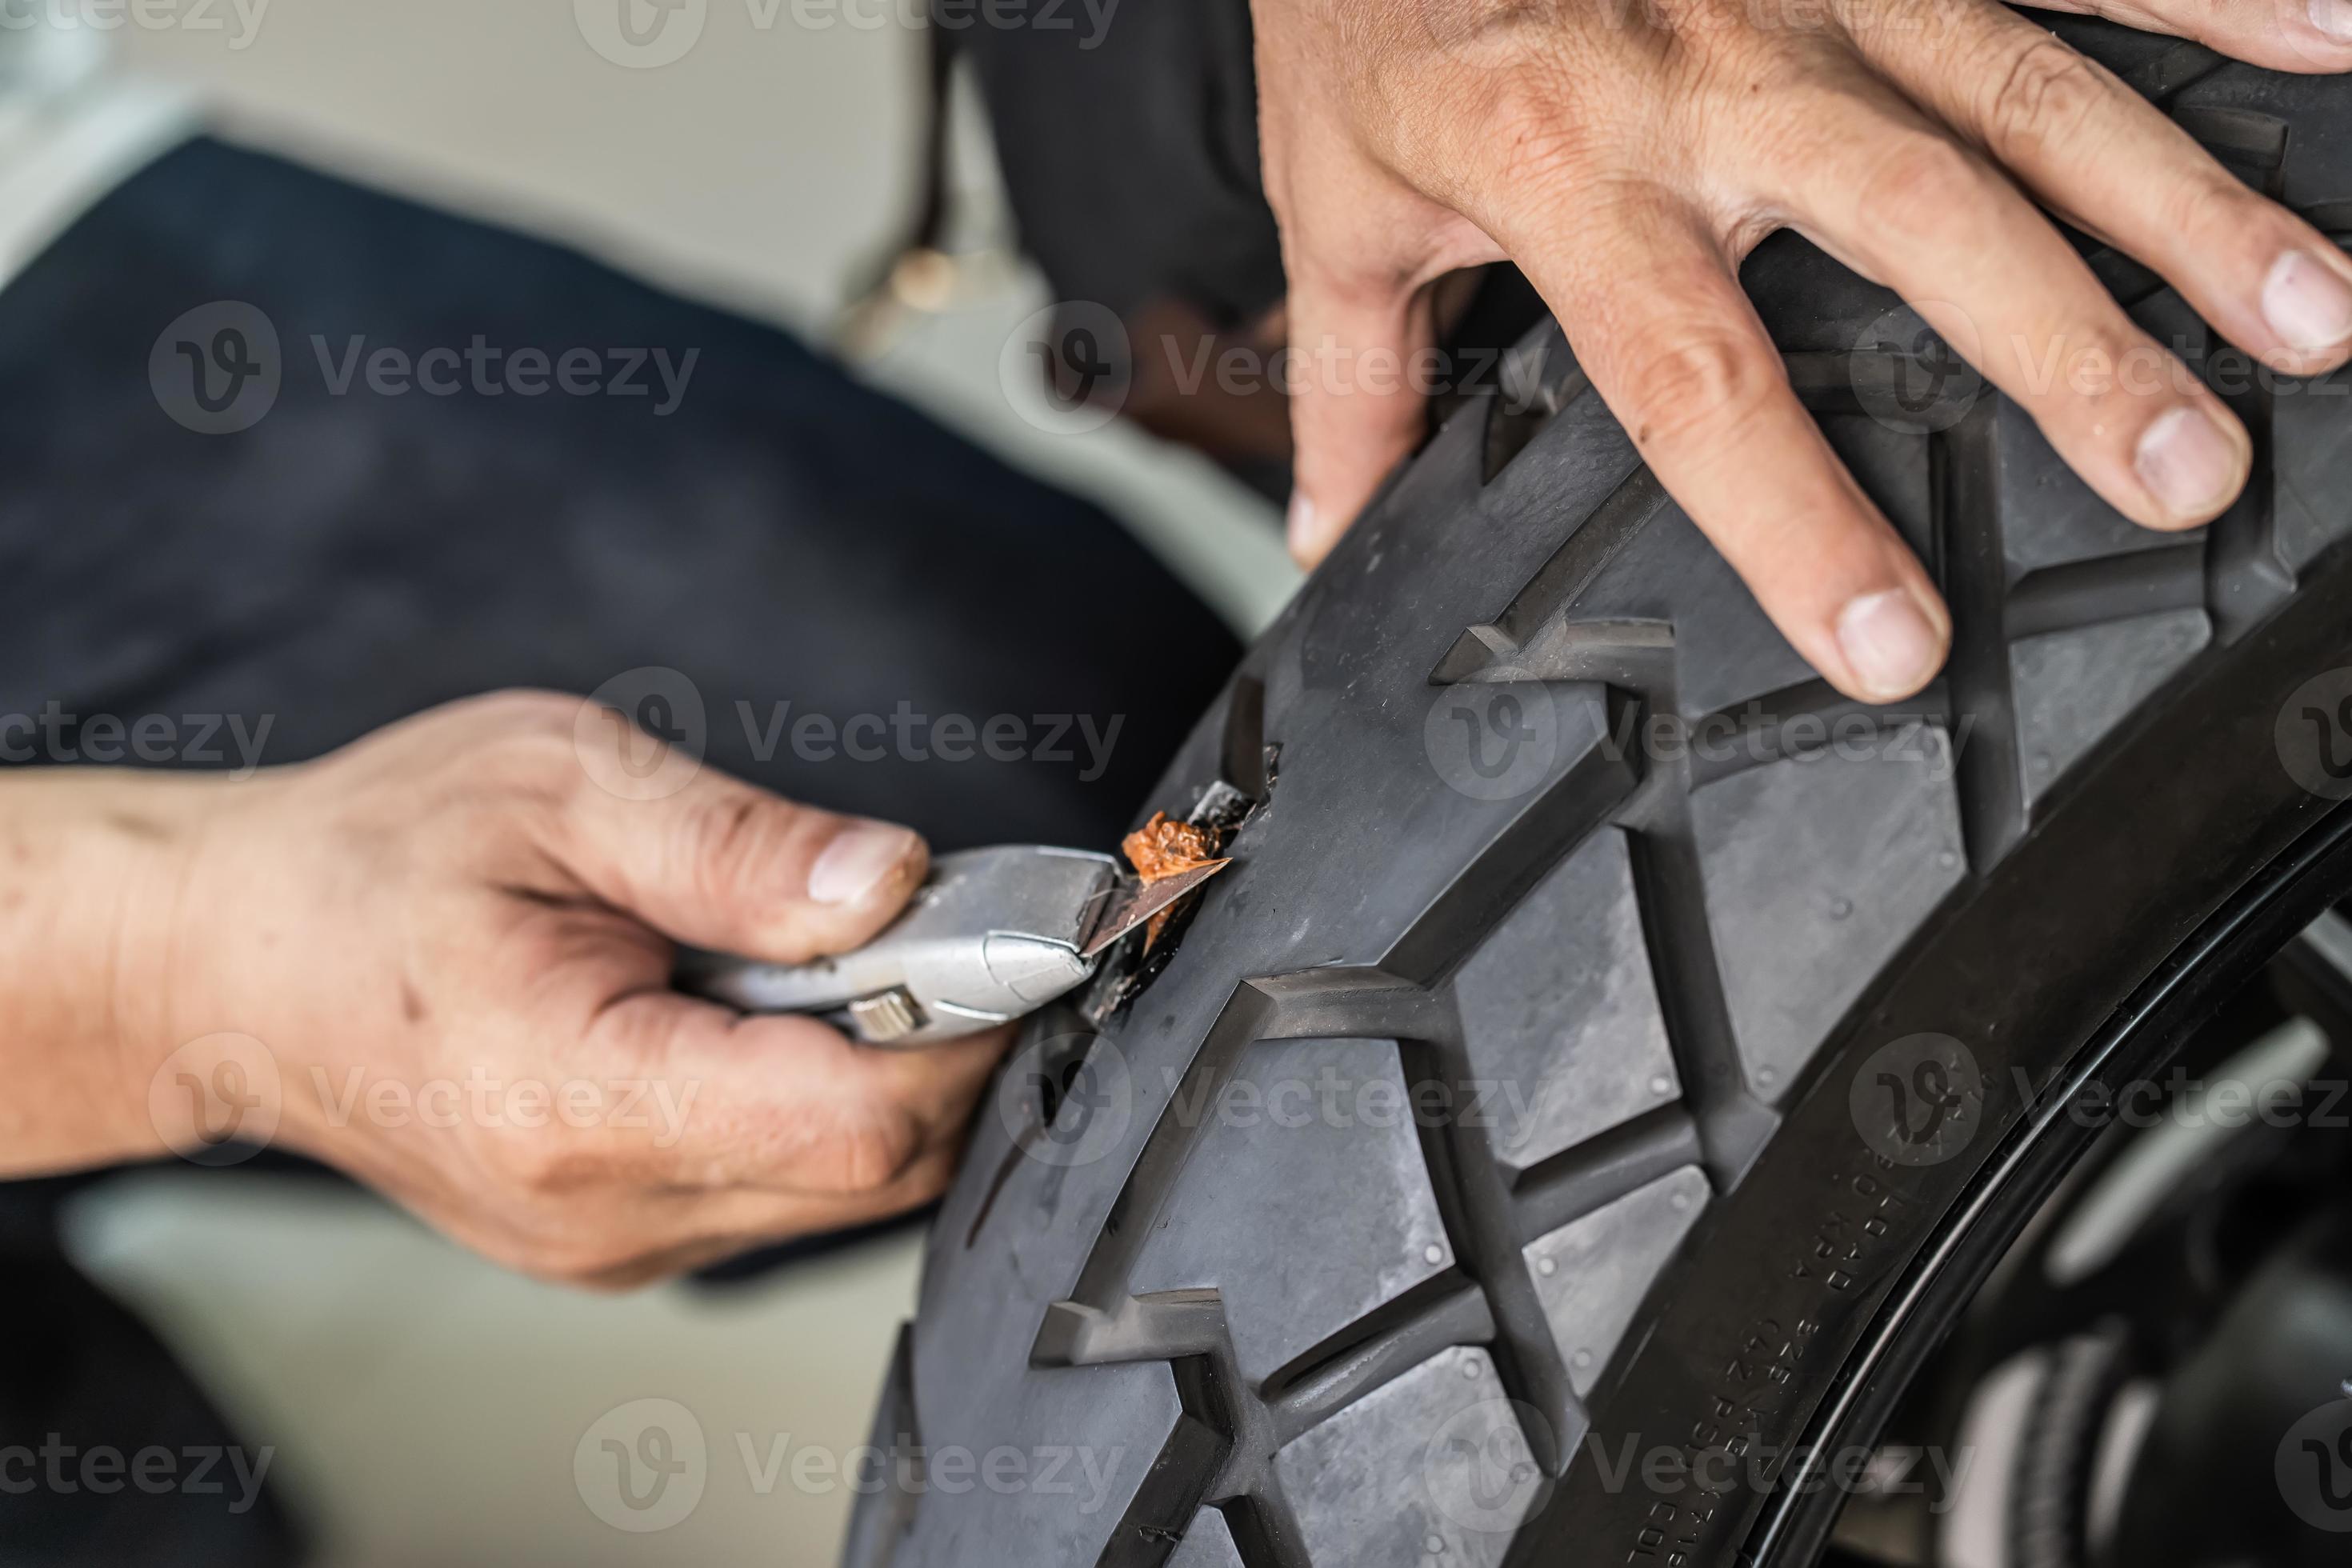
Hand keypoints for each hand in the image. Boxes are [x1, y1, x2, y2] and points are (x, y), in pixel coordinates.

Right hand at [0, 693, 1008, 1286]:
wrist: (230, 966)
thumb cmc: (369, 864)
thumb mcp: (556, 783)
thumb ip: (736, 845)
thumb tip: (891, 881)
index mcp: (577, 1101)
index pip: (855, 1116)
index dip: (961, 1022)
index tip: (1002, 927)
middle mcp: (607, 1211)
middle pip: (879, 1165)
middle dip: (943, 1039)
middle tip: (924, 916)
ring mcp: (617, 1245)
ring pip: (849, 1188)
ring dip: (889, 1069)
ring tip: (823, 954)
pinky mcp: (628, 1239)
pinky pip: (790, 1187)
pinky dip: (826, 1099)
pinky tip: (774, 1009)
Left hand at [1254, 0, 2351, 699]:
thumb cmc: (1364, 6)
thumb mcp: (1337, 202)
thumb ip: (1355, 380)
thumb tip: (1334, 532)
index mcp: (1564, 168)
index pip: (1696, 379)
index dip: (1798, 519)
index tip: (1893, 640)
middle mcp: (1711, 64)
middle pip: (1920, 222)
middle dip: (2068, 352)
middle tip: (2190, 469)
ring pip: (2030, 86)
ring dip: (2184, 198)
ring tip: (2314, 309)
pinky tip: (2334, 35)